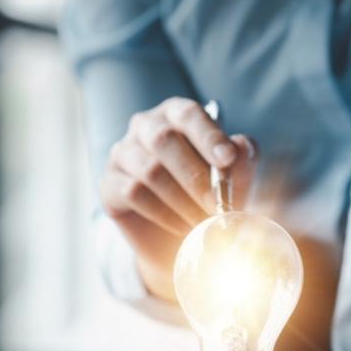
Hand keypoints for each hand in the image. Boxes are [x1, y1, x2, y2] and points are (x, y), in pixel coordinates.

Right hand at [101, 97, 258, 300]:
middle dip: (196, 176)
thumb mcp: (233, 178)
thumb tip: (242, 146)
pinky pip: (134, 194)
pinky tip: (183, 228)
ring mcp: (122, 153)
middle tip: (218, 205)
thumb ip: (242, 160)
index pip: (189, 115)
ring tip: (203, 221)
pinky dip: (164, 214)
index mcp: (176, 114)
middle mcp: (145, 126)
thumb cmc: (207, 195)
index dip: (209, 135)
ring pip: (150, 170)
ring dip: (182, 201)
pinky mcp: (108, 184)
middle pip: (164, 140)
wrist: (176, 236)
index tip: (228, 159)